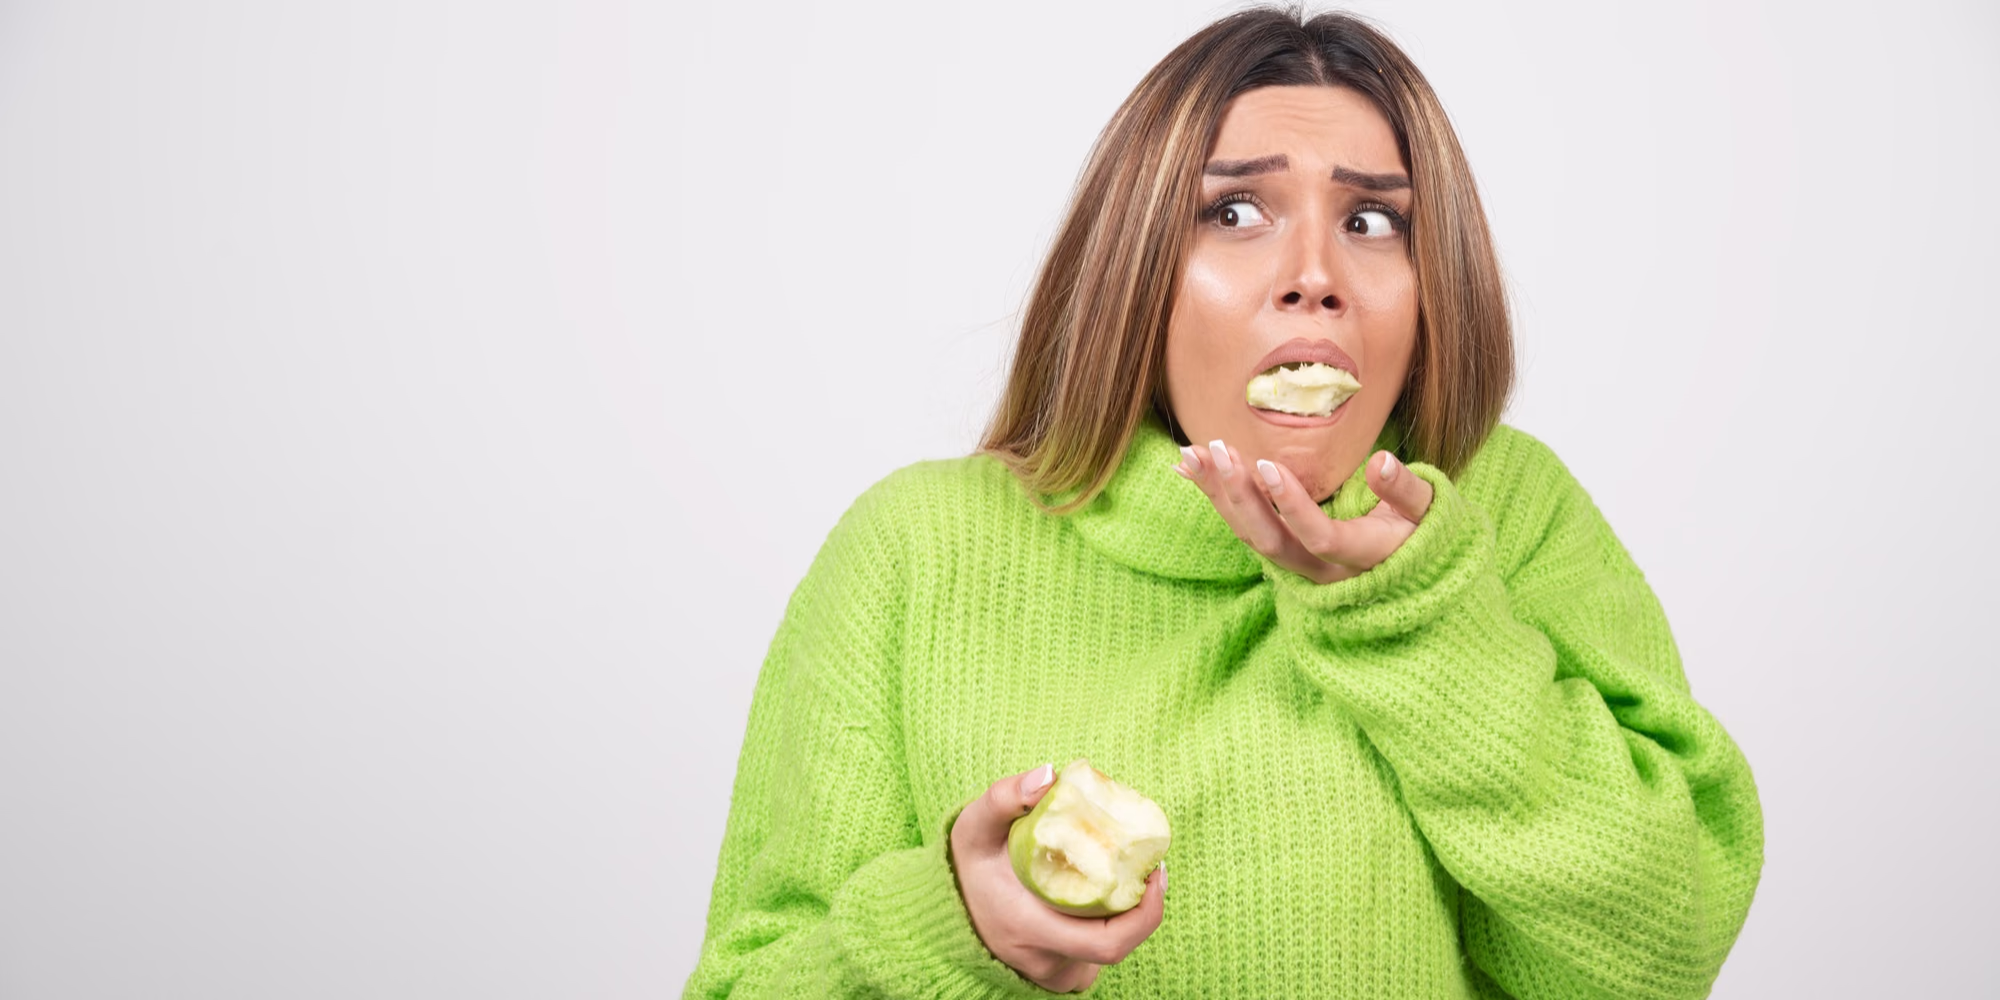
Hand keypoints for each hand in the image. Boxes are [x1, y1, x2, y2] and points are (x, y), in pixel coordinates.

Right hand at [949, 764, 1166, 992]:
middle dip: (1145, 912)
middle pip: (1116, 948)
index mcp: (1031, 928)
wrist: (938, 912)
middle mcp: (1043, 960)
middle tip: (1151, 869)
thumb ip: (1005, 797)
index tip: (1156, 872)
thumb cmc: (964, 866)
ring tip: (1128, 876)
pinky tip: (1104, 898)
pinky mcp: (1051, 975)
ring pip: (1105, 952)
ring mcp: (1048, 972)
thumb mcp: (973, 827)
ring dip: (1125, 918)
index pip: (1107, 942)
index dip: (1145, 915)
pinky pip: (1091, 957)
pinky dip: (1106, 930)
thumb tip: (1049, 774)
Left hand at [1173, 438, 1433, 584]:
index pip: (1319, 537)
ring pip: (1250, 536)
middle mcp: (1322, 571)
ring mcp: (1298, 567)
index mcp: (1361, 557)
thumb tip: (1382, 461)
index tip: (1267, 463)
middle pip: (1270, 541)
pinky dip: (1216, 498)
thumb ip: (1405, 490)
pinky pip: (1244, 529)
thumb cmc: (1422, 533)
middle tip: (1217, 450)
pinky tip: (1189, 468)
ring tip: (1191, 454)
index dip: (1291, 505)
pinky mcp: (1282, 553)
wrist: (1412, 571)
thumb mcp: (1428, 512)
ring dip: (1218, 495)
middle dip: (1240, 496)